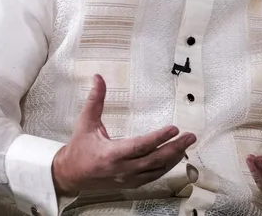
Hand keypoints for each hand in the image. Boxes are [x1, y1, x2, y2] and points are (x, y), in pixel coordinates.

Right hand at [52, 74, 195, 195]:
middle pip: (154, 159)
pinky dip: (166, 166)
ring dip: (174, 157)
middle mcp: (122, 169)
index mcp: (111, 153)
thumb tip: (98, 78)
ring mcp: (128, 178)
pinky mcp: (131, 183)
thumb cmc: (79, 148)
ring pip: (157, 169)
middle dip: (175, 147)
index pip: (140, 145)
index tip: (174, 128)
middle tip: (190, 136)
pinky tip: (174, 157)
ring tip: (186, 144)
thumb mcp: (86, 122)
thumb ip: (95, 100)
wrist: (71, 174)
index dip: (158, 137)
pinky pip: (153, 176)